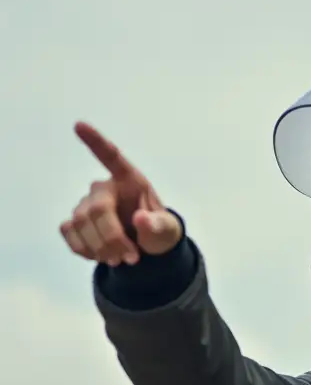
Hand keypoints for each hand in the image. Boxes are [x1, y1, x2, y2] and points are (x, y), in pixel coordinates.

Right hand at [60, 123, 181, 266]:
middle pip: (97, 211)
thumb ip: (158, 225)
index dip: (95, 141)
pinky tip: (101, 256)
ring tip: (120, 259)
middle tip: (131, 258)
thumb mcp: (167, 230)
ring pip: (81, 225)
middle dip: (112, 239)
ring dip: (100, 249)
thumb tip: (141, 220)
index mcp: (129, 179)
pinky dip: (84, 250)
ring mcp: (86, 204)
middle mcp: (104, 188)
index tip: (79, 125)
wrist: (144, 248)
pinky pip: (69, 233)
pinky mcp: (75, 221)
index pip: (111, 156)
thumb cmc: (157, 230)